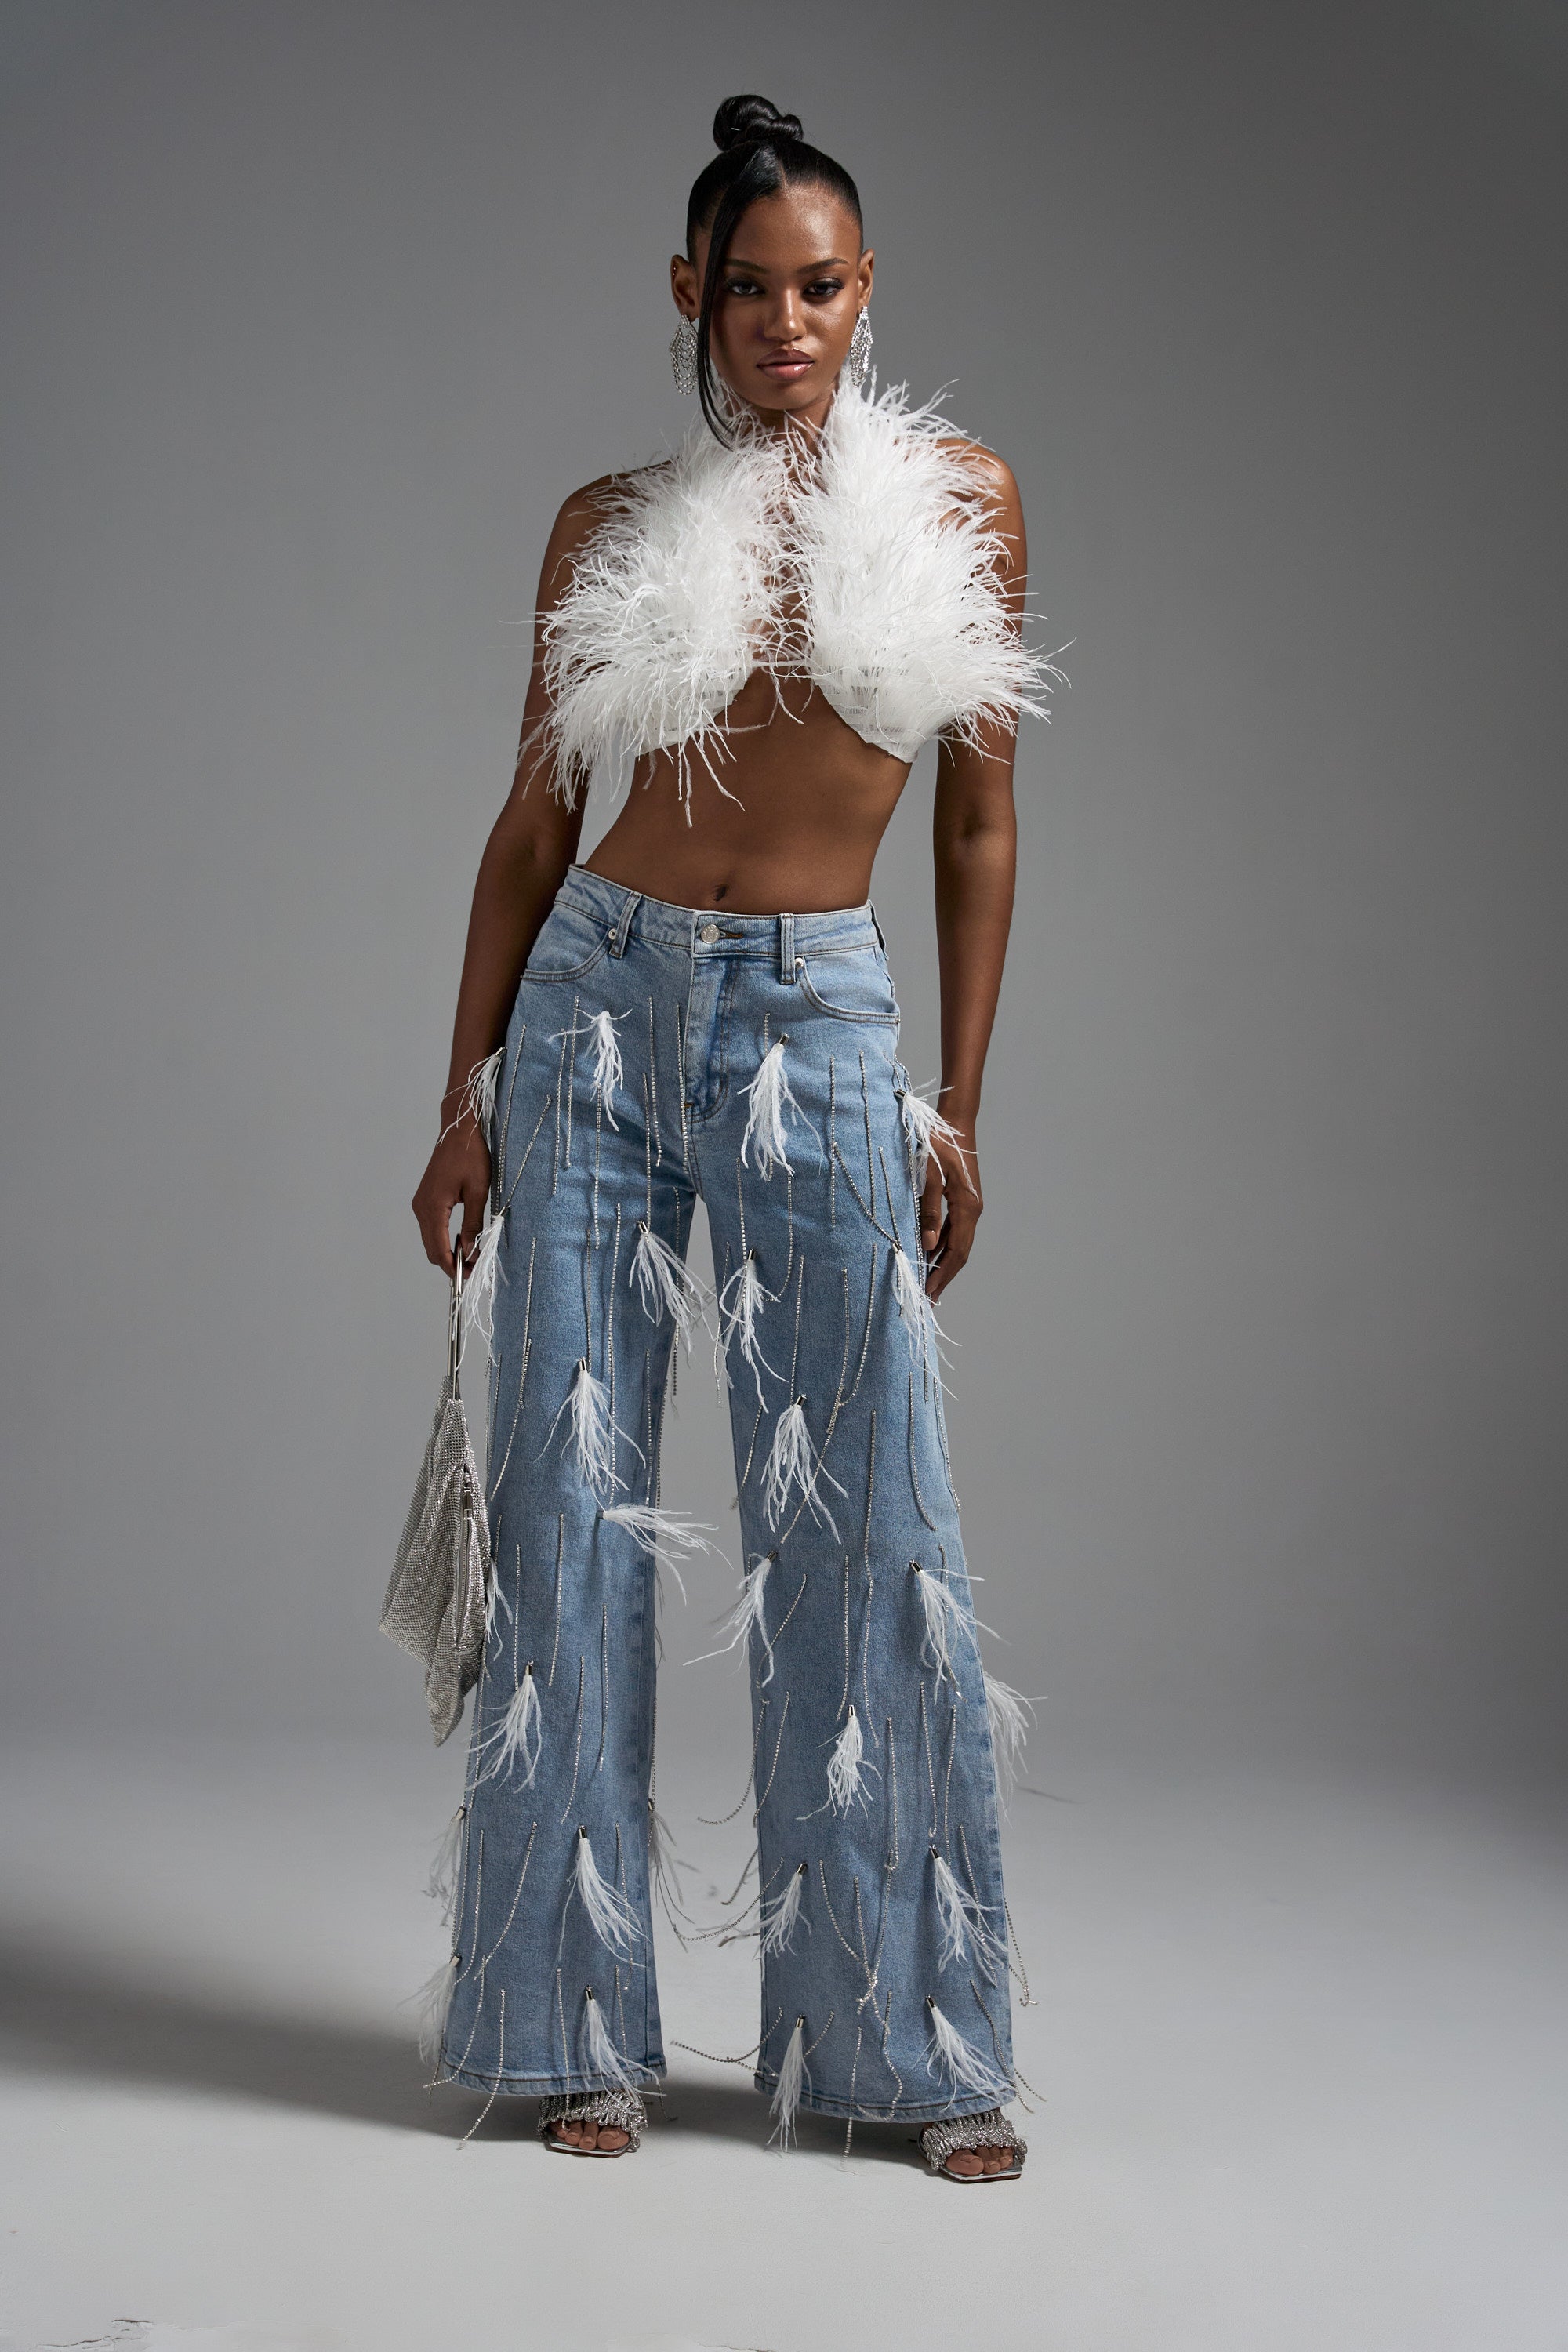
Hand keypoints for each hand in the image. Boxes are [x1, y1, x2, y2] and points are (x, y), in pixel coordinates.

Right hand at [412, 1110, 490, 1278]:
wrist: (458, 1131)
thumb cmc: (471, 1157)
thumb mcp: (477, 1192)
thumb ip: (472, 1224)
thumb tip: (471, 1250)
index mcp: (433, 1207)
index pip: (438, 1249)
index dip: (452, 1267)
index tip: (467, 1278)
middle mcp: (421, 1208)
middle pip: (431, 1248)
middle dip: (449, 1263)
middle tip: (472, 1271)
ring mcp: (420, 1203)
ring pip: (430, 1239)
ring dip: (446, 1251)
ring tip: (470, 1256)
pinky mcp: (425, 1199)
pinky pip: (431, 1227)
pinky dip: (443, 1238)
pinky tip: (461, 1239)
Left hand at [918, 1123, 980, 1301]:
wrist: (954, 1121)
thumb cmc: (939, 1143)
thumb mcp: (929, 1175)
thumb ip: (928, 1210)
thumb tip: (925, 1244)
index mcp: (968, 1207)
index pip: (957, 1251)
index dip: (943, 1274)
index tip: (930, 1293)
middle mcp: (972, 1209)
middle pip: (960, 1252)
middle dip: (944, 1276)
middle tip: (929, 1298)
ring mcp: (968, 1205)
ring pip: (957, 1242)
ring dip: (943, 1263)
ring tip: (928, 1283)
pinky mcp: (962, 1199)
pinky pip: (953, 1230)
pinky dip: (942, 1246)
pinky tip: (930, 1254)